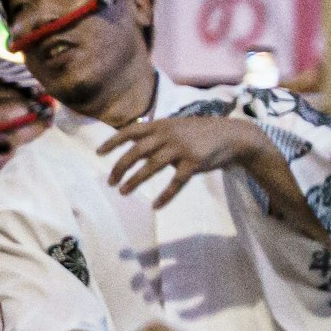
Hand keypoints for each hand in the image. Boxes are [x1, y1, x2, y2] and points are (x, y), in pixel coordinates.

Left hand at [100, 111, 268, 206]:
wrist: (232, 135)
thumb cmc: (200, 134)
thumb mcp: (176, 128)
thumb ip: (156, 137)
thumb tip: (134, 151)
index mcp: (162, 125)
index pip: (131, 131)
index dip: (113, 142)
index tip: (98, 153)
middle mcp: (169, 135)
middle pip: (136, 152)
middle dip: (120, 167)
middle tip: (110, 181)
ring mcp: (182, 148)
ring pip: (152, 167)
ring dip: (135, 181)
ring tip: (123, 192)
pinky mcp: (194, 162)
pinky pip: (176, 182)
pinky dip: (165, 195)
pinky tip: (156, 205)